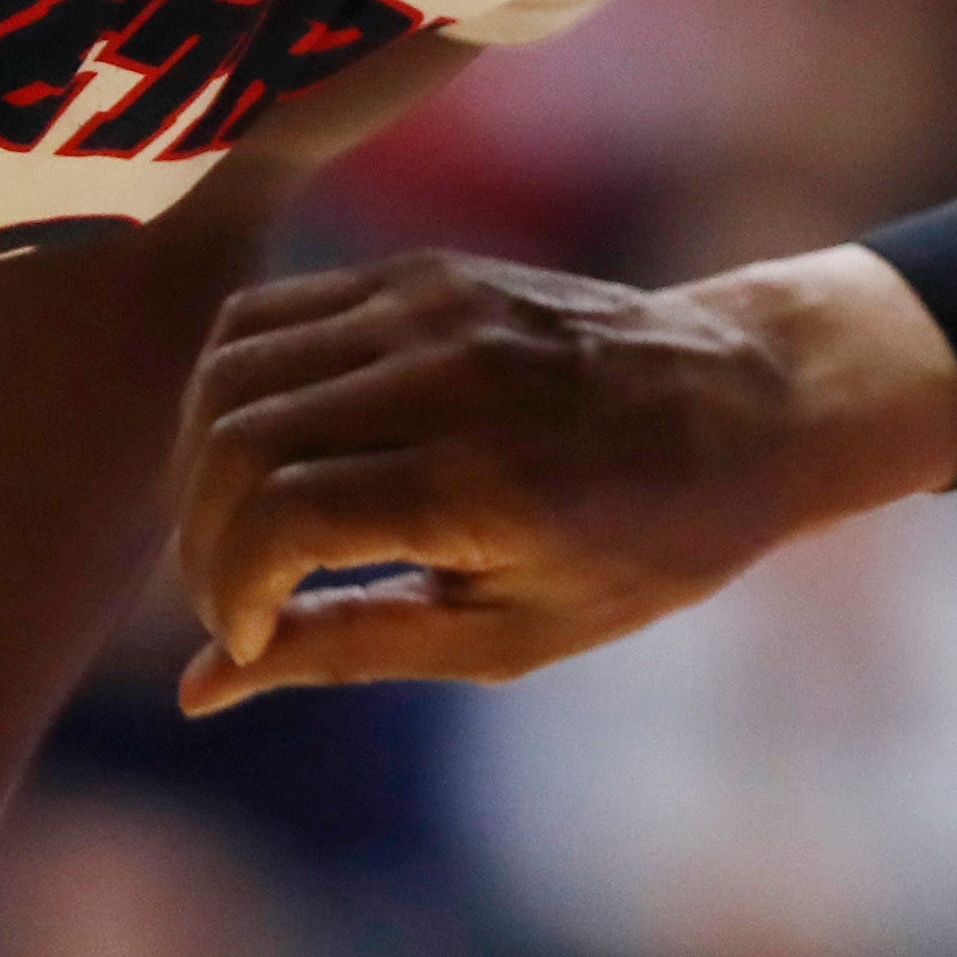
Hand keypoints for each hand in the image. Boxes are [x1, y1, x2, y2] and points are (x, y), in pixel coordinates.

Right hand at [166, 245, 956, 711]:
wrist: (754, 402)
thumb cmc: (649, 541)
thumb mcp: (517, 633)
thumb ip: (355, 650)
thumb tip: (205, 687)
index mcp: (485, 481)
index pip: (280, 519)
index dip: (230, 592)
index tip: (251, 636)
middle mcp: (452, 376)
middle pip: (237, 439)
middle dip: (202, 536)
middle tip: (233, 597)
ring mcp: (437, 305)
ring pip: (234, 366)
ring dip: (202, 459)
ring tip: (239, 529)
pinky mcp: (428, 269)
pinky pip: (274, 314)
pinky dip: (235, 386)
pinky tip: (264, 451)